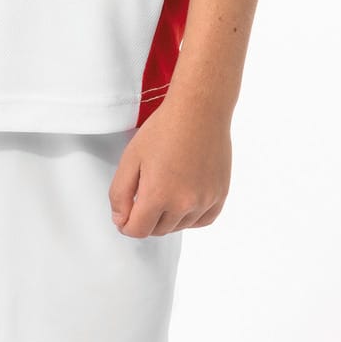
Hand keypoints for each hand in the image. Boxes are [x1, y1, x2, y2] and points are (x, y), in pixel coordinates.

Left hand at [108, 96, 231, 236]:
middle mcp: (184, 203)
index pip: (138, 231)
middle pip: (158, 230)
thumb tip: (121, 220)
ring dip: (168, 218)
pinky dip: (191, 217)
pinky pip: (203, 220)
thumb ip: (119, 194)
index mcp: (158, 195)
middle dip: (146, 220)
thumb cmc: (164, 129)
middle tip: (143, 197)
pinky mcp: (220, 194)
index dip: (126, 225)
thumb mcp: (130, 159)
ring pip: (180, 226)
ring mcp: (205, 200)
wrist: (199, 110)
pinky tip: (183, 201)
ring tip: (164, 192)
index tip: (125, 216)